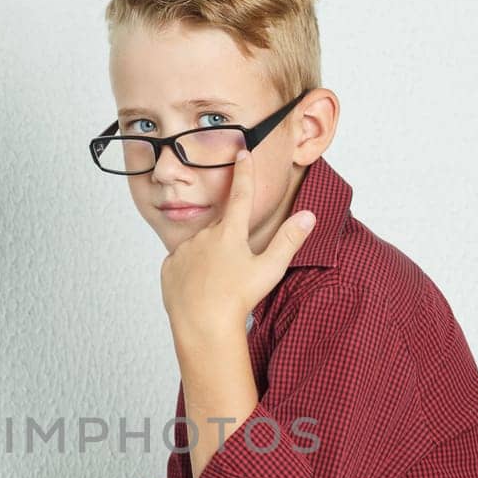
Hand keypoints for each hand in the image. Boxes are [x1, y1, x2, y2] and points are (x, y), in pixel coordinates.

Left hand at [159, 148, 316, 337]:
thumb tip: (309, 215)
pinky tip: (199, 290)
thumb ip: (289, 239)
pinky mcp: (169, 267)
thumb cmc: (238, 300)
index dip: (244, 172)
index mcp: (230, 232)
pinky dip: (192, 274)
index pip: (241, 194)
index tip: (242, 151)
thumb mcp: (270, 269)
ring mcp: (183, 250)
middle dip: (228, 248)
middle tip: (232, 276)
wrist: (202, 326)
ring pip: (201, 249)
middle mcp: (204, 235)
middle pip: (221, 232)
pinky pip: (183, 264)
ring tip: (217, 287)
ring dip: (210, 262)